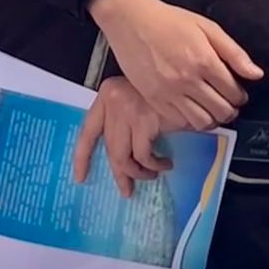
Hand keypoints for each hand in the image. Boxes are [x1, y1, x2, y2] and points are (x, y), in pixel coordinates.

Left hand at [73, 75, 175, 196]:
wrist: (188, 78)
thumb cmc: (167, 90)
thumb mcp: (138, 99)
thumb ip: (125, 120)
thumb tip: (123, 157)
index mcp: (107, 94)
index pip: (88, 131)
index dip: (82, 157)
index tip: (80, 177)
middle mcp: (113, 102)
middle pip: (110, 148)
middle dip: (120, 174)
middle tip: (127, 190)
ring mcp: (127, 111)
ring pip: (123, 156)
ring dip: (139, 172)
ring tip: (152, 174)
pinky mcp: (144, 121)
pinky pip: (143, 155)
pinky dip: (154, 165)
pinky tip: (165, 163)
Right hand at [87, 0, 260, 129]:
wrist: (132, 20)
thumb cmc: (169, 21)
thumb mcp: (208, 28)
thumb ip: (234, 53)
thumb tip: (256, 74)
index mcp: (204, 61)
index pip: (234, 92)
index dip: (241, 96)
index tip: (238, 94)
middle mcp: (188, 80)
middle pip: (221, 111)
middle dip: (231, 110)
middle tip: (229, 104)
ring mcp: (169, 92)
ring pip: (202, 122)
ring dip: (212, 119)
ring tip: (212, 109)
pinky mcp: (153, 99)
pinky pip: (179, 122)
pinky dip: (190, 120)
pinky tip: (192, 108)